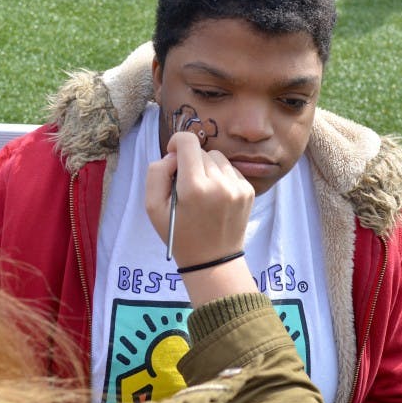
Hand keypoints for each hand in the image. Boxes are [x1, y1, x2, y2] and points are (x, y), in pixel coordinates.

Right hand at [145, 132, 256, 305]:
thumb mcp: (153, 207)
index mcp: (194, 187)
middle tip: (185, 186)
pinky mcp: (248, 190)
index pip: (188, 141)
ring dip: (207, 168)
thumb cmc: (179, 234)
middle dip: (190, 162)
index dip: (176, 142)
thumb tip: (173, 155)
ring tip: (202, 192)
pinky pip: (230, 169)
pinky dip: (220, 177)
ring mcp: (237, 187)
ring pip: (217, 158)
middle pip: (201, 151)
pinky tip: (215, 196)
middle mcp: (219, 183)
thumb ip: (157, 173)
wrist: (213, 261)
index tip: (173, 155)